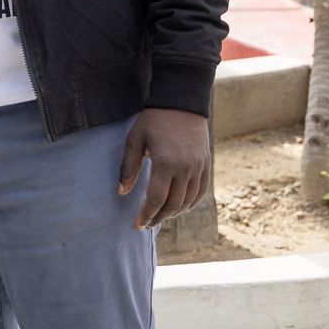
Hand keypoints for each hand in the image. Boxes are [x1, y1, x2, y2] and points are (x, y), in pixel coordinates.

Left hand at [119, 107, 210, 228]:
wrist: (181, 103)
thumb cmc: (153, 120)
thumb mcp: (135, 140)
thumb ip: (128, 167)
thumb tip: (122, 192)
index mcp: (165, 163)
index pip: (156, 199)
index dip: (146, 215)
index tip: (137, 224)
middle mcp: (185, 169)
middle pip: (173, 204)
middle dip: (158, 218)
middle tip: (146, 224)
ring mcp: (199, 168)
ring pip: (188, 201)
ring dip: (174, 213)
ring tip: (159, 217)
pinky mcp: (206, 165)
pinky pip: (200, 192)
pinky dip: (190, 204)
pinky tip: (179, 208)